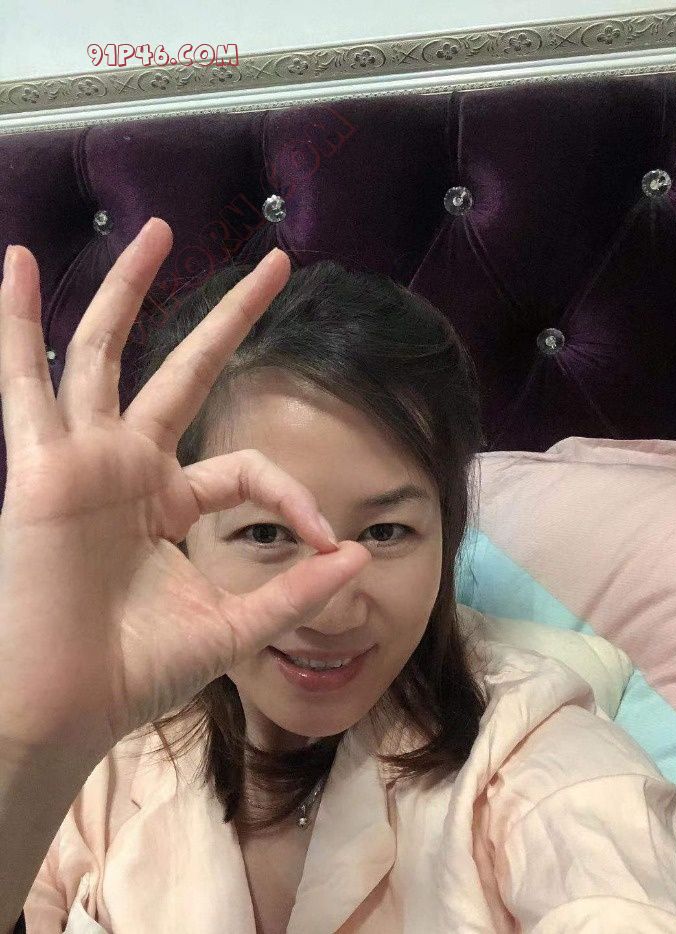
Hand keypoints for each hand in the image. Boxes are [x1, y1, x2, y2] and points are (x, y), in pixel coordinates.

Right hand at [0, 219, 370, 762]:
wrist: (64, 709)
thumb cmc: (135, 673)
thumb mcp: (234, 626)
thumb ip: (295, 592)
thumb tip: (361, 555)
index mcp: (170, 502)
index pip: (246, 466)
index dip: (295, 496)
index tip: (331, 540)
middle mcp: (129, 468)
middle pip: (183, 369)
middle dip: (229, 318)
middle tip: (276, 264)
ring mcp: (83, 460)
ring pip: (102, 353)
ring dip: (127, 289)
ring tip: (157, 230)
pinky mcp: (39, 467)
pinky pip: (23, 382)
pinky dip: (16, 323)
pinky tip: (17, 265)